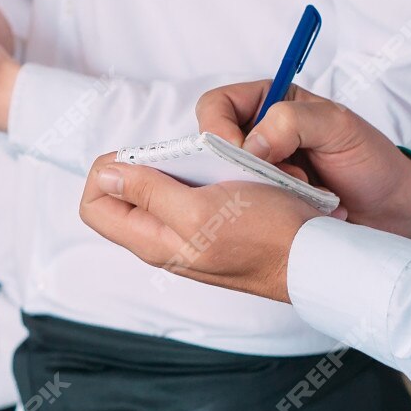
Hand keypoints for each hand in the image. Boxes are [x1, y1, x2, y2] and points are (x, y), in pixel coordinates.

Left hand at [80, 155, 318, 300]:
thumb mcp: (200, 211)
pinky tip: (225, 169)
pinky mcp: (214, 225)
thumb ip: (148, 193)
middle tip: (177, 153)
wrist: (316, 257)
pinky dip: (203, 174)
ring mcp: (190, 234)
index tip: (139, 153)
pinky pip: (193, 192)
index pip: (94, 205)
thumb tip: (105, 175)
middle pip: (124, 194)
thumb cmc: (266, 237)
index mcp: (152, 240)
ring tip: (205, 159)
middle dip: (143, 164)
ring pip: (160, 189)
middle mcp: (165, 240)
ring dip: (177, 166)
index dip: (106, 171)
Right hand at [221, 86, 410, 237]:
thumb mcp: (337, 127)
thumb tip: (249, 146)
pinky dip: (273, 211)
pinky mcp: (267, 204)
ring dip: (263, 190)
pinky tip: (304, 208)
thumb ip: (291, 122)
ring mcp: (260, 172)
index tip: (241, 155)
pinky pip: (247, 209)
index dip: (217, 128)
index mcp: (268, 102)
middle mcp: (258, 135)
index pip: (216, 106)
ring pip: (228, 182)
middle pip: (214, 147)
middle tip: (285, 177)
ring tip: (303, 192)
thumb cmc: (371, 160)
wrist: (395, 208)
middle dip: (244, 166)